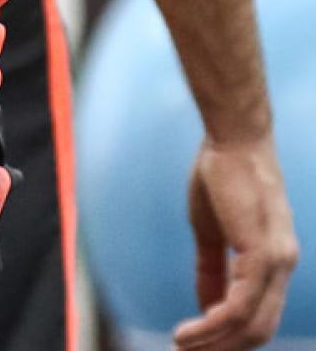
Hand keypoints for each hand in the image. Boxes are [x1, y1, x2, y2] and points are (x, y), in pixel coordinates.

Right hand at [173, 132, 297, 349]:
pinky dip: (214, 325)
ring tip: (182, 347)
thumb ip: (212, 269)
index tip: (196, 346)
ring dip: (215, 344)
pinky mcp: (263, 254)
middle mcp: (284, 265)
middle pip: (259, 331)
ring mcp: (277, 262)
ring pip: (251, 326)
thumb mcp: (212, 229)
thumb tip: (206, 309)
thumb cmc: (221, 174)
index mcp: (276, 260)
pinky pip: (240, 306)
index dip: (230, 338)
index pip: (259, 315)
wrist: (232, 137)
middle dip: (223, 349)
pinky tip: (189, 331)